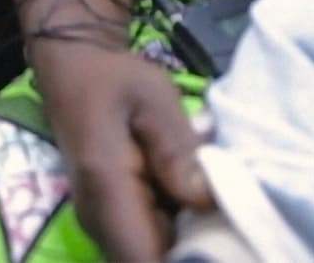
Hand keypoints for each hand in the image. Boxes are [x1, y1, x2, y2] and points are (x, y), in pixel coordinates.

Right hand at [38, 43, 213, 261]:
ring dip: (194, 245)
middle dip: (199, 254)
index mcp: (107, 193)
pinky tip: (211, 208)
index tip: (228, 249)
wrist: (74, 70)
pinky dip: (184, 232)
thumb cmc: (113, 79)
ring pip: (154, 255)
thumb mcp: (152, 98)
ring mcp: (106, 225)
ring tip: (231, 218)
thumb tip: (208, 200)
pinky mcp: (117, 220)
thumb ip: (178, 150)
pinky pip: (154, 241)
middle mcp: (101, 221)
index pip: (142, 262)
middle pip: (151, 262)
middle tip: (239, 227)